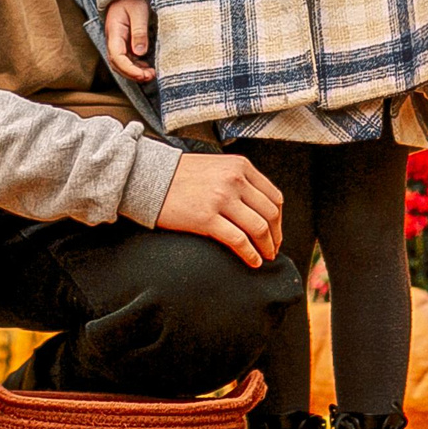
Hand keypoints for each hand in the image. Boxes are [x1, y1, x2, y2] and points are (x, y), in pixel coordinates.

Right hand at [103, 0, 155, 82]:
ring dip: (134, 72)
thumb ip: (139, 32)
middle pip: (117, 64)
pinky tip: (146, 68)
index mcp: (114, 32)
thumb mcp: (139, 12)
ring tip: (151, 75)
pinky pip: (127, 58)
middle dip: (132, 74)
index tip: (143, 75)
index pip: (117, 57)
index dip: (129, 69)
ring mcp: (117, 42)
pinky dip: (135, 66)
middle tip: (150, 77)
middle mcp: (113, 40)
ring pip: (122, 63)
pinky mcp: (124, 42)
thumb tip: (140, 53)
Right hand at [157, 153, 284, 266]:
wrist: (149, 177)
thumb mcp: (217, 166)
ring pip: (258, 228)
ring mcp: (221, 198)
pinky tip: (252, 261)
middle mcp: (234, 180)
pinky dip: (250, 254)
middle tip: (273, 249)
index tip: (275, 232)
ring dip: (266, 247)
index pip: (273, 196)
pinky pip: (238, 240)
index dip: (278, 220)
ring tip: (265, 257)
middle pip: (270, 214)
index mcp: (240, 167)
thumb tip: (258, 206)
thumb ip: (239, 180)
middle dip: (275, 236)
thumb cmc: (180, 175)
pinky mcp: (206, 217)